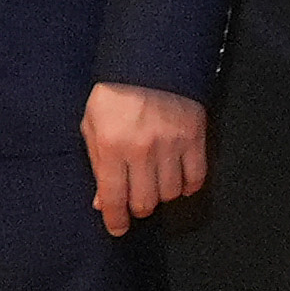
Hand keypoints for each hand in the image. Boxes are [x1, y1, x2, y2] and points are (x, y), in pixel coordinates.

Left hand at [81, 84, 210, 234]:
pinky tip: (179, 180)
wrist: (152, 61)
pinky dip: (188, 185)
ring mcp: (172, 145)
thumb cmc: (115, 95)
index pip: (113, 197)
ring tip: (156, 184)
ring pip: (171, 193)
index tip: (117, 229)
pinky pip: (196, 177)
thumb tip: (103, 201)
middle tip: (136, 200)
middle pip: (145, 201)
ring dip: (162, 195)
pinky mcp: (195, 138)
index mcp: (111, 147)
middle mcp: (142, 150)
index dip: (115, 220)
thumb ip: (97, 163)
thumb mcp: (93, 125)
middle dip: (138, 208)